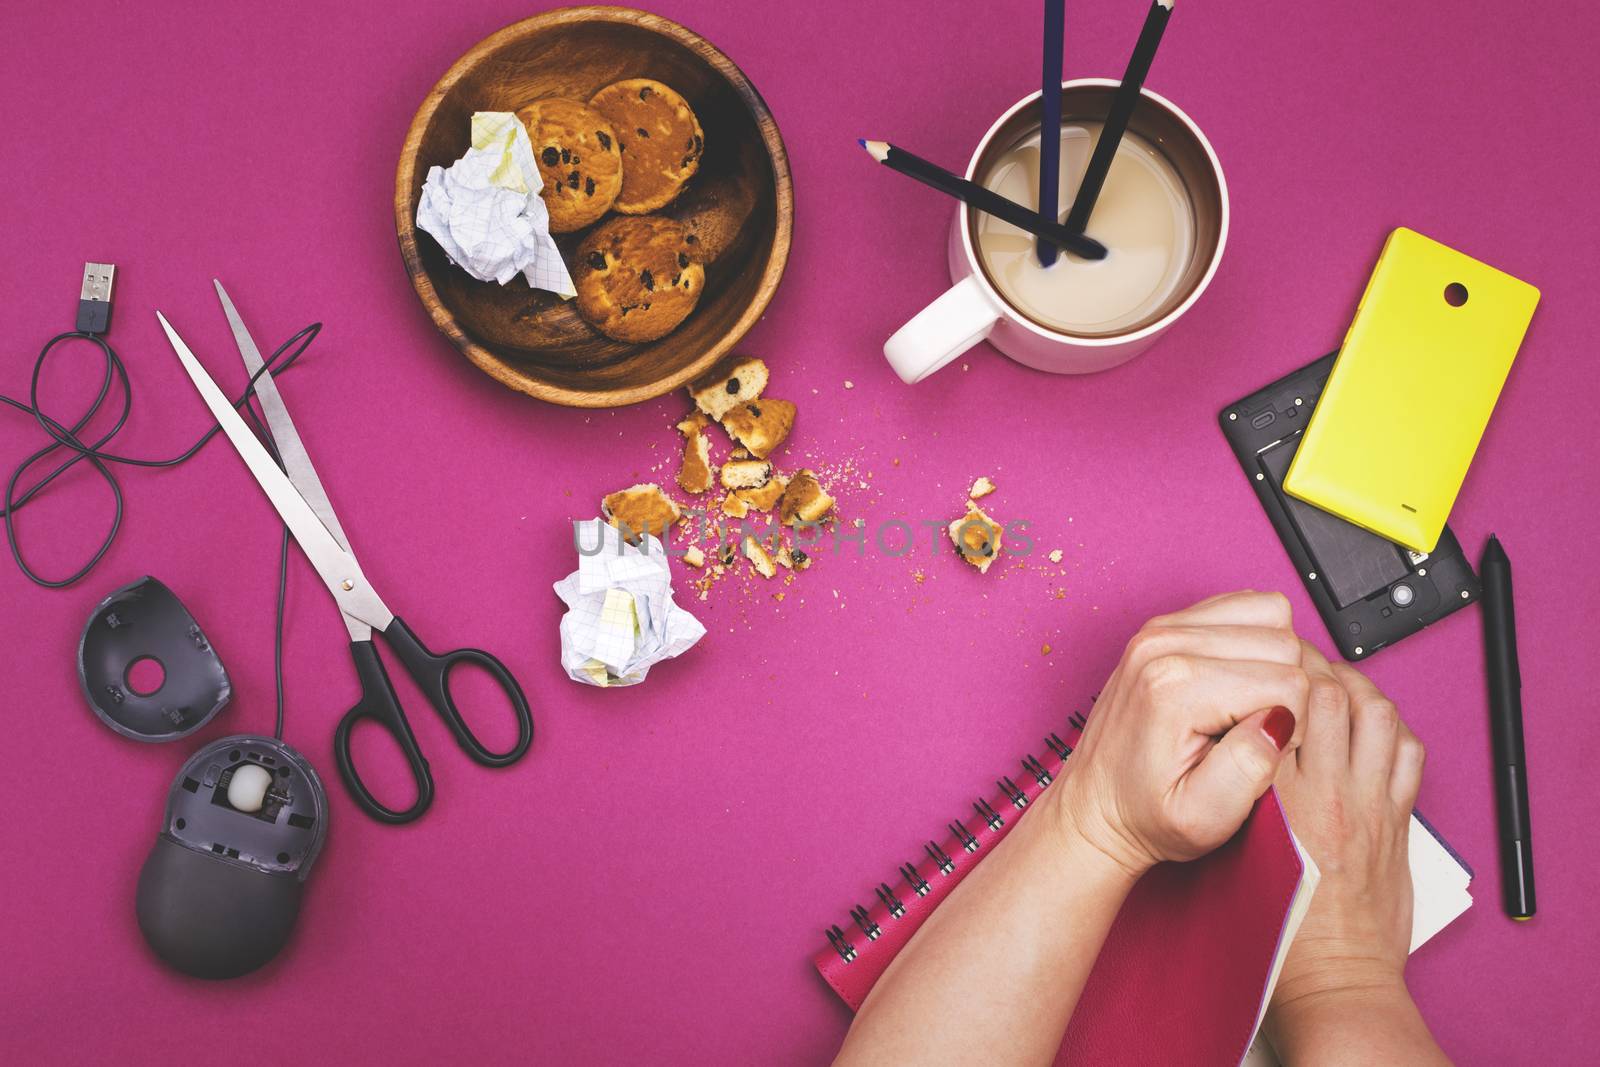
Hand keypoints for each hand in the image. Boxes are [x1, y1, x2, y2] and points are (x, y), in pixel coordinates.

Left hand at [1049, 591, 1309, 877]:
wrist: (1093, 806)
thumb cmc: (1145, 814)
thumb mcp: (1202, 817)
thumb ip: (1248, 768)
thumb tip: (1281, 721)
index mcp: (1174, 686)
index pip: (1290, 683)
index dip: (1292, 729)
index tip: (1258, 754)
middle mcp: (1164, 644)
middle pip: (1284, 642)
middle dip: (1285, 693)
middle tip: (1250, 734)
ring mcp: (1162, 628)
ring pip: (1271, 614)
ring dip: (1273, 661)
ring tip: (1244, 707)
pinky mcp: (1166, 624)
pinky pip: (1244, 607)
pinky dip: (1254, 640)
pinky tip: (1235, 684)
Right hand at [1268, 642, 1421, 1007]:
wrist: (1334, 982)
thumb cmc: (1280, 932)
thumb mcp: (1236, 857)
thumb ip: (1241, 799)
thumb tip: (1241, 749)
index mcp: (1281, 801)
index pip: (1281, 706)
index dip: (1272, 673)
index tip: (1259, 664)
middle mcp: (1331, 793)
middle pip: (1330, 695)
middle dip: (1313, 665)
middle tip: (1295, 659)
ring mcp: (1372, 803)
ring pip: (1376, 713)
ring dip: (1357, 688)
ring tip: (1335, 682)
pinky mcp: (1399, 821)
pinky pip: (1408, 753)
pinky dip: (1392, 729)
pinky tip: (1371, 727)